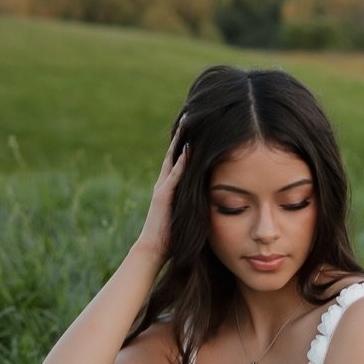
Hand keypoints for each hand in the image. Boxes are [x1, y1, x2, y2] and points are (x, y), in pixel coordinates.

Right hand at [137, 119, 188, 260]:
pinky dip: (181, 162)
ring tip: (187, 122)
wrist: (154, 250)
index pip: (179, 159)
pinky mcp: (163, 196)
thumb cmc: (173, 235)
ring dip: (180, 141)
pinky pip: (174, 176)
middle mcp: (164, 183)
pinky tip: (188, 149)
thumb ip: (193, 200)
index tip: (196, 126)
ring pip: (173, 159)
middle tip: (190, 114)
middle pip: (174, 153)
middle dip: (181, 134)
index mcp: (170, 187)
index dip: (186, 143)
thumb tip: (209, 196)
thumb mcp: (186, 212)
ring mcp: (162, 188)